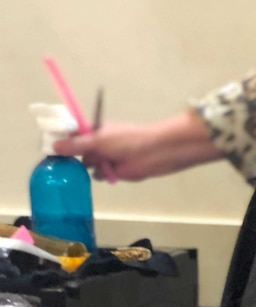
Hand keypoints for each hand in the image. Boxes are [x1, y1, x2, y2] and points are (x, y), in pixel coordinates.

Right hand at [52, 111, 223, 181]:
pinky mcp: (114, 172)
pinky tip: (110, 173)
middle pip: (76, 152)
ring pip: (87, 166)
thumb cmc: (128, 140)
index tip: (49, 147)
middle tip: (63, 164)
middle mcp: (98, 143)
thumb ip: (76, 145)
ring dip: (90, 168)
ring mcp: (106, 158)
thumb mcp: (99, 140)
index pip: (72, 134)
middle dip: (72, 157)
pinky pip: (100, 176)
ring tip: (98, 165)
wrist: (156, 153)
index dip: (61, 140)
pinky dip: (103, 175)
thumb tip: (55, 147)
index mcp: (94, 130)